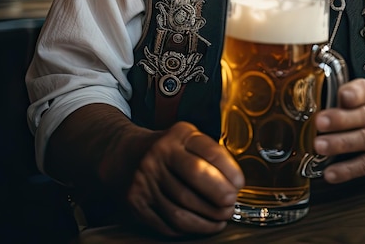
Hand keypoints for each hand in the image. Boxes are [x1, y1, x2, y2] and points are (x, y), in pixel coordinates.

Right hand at [125, 121, 244, 236]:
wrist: (124, 155)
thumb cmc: (166, 149)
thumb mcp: (187, 138)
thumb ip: (209, 153)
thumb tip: (235, 181)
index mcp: (178, 135)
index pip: (209, 152)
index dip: (229, 170)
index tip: (239, 183)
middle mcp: (159, 155)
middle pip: (196, 177)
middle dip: (220, 194)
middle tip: (232, 202)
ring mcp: (146, 180)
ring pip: (182, 208)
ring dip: (208, 218)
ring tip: (222, 217)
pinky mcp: (137, 204)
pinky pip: (168, 224)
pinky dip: (190, 228)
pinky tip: (203, 224)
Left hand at [313, 79, 364, 182]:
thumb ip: (351, 95)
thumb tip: (323, 100)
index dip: (355, 92)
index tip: (343, 95)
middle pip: (364, 116)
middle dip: (341, 119)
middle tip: (320, 122)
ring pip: (364, 140)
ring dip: (340, 143)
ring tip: (320, 145)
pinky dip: (347, 170)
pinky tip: (331, 173)